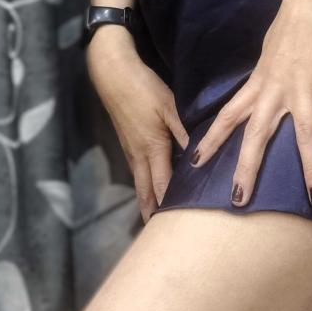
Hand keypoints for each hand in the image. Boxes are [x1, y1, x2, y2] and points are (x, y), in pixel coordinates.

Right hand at [86, 27, 188, 222]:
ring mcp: (131, 149)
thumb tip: (199, 156)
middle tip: (161, 236)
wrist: (112, 74)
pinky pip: (137, 171)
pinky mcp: (128, 142)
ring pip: (140, 183)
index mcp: (152, 148)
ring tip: (155, 220)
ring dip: (147, 202)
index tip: (179, 227)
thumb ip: (184, 132)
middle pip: (147, 192)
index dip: (171, 206)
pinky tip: (150, 188)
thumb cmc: (143, 88)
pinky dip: (144, 185)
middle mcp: (139, 155)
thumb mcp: (169, 107)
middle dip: (153, 214)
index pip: (163, 185)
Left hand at [189, 0, 311, 207]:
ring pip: (304, 135)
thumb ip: (262, 84)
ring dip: (311, 169)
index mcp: (258, 85)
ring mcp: (303, 88)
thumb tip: (258, 103)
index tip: (195, 164)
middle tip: (238, 200)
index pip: (228, 116)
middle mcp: (275, 91)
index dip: (211, 141)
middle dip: (247, 169)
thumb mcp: (267, 60)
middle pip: (257, 135)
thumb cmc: (290, 30)